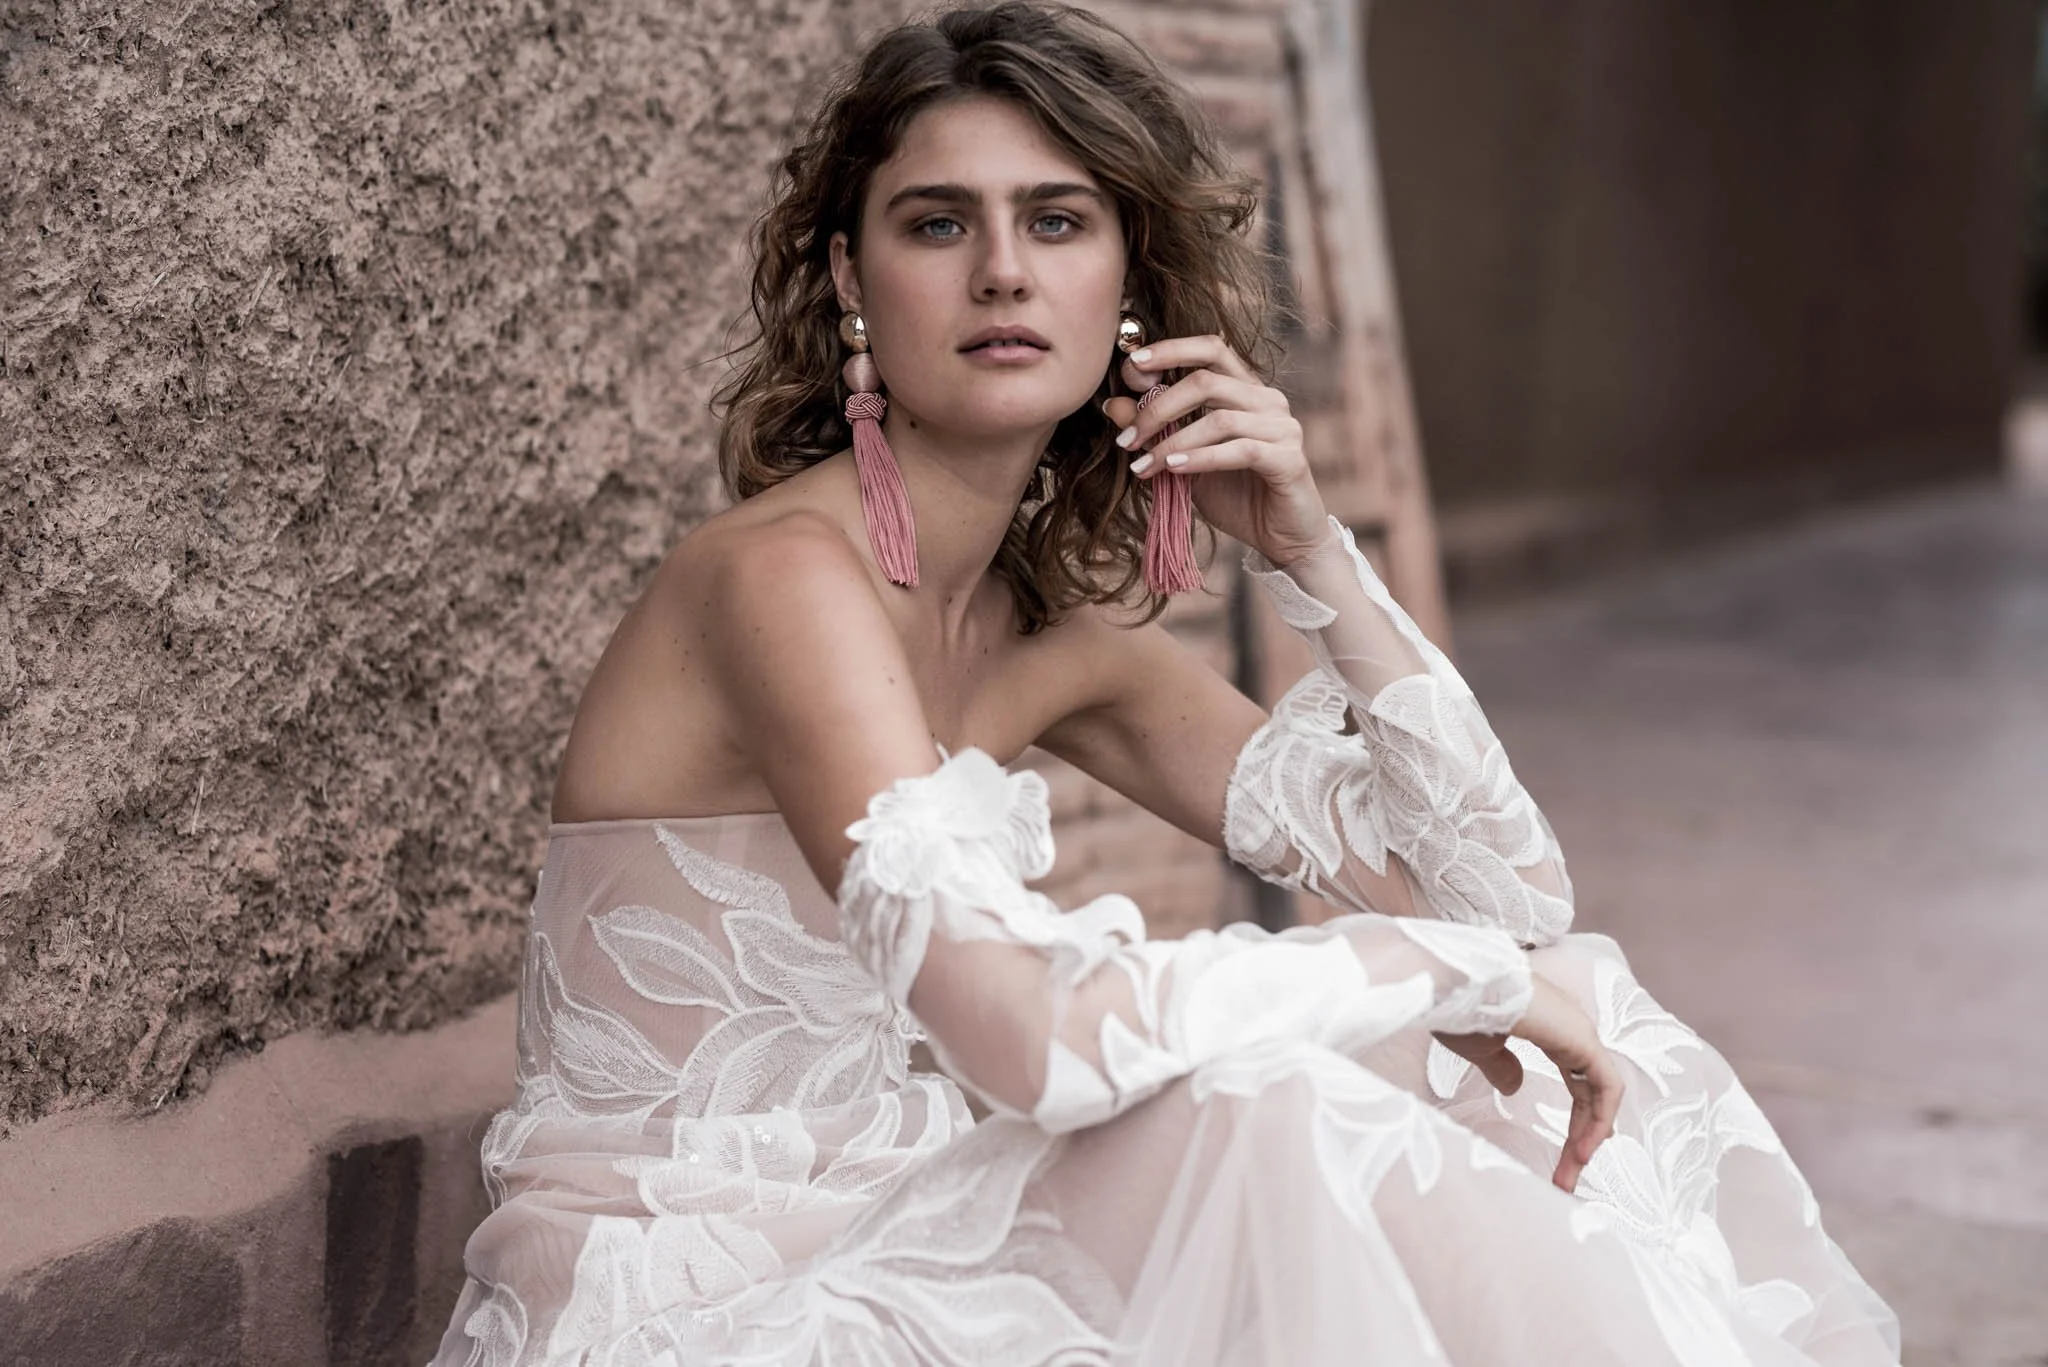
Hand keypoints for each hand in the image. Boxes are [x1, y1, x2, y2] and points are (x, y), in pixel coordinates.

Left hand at [1100, 335, 1333, 566]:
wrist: (1282, 538)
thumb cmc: (1235, 496)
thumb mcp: (1184, 462)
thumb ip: (1156, 433)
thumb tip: (1112, 404)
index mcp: (1246, 389)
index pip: (1210, 348)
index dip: (1169, 352)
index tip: (1130, 370)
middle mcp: (1267, 399)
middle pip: (1206, 380)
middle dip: (1158, 407)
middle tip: (1126, 439)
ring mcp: (1282, 427)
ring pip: (1219, 419)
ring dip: (1172, 443)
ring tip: (1143, 467)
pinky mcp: (1288, 458)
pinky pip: (1239, 450)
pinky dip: (1201, 459)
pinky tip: (1174, 470)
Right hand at [1433, 976, 1623, 1193]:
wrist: (1459, 984)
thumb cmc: (1462, 1010)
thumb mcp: (1480, 1048)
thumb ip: (1501, 1067)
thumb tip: (1515, 1086)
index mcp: (1550, 1025)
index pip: (1577, 1077)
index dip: (1577, 1116)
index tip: (1570, 1154)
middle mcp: (1571, 1026)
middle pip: (1590, 1090)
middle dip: (1580, 1136)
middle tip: (1567, 1175)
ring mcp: (1580, 1031)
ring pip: (1601, 1092)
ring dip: (1590, 1135)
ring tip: (1573, 1171)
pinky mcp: (1583, 1040)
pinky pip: (1606, 1086)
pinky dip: (1600, 1119)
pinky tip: (1585, 1149)